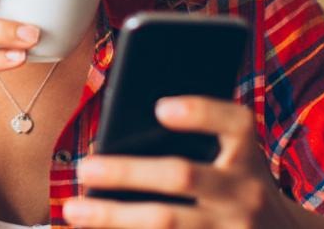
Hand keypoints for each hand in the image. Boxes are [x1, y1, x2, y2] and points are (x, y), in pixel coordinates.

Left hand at [64, 97, 323, 227]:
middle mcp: (245, 191)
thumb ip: (198, 140)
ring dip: (115, 217)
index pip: (235, 123)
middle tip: (84, 168)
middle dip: (129, 171)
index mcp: (249, 154)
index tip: (160, 107)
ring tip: (74, 211)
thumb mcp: (235, 160)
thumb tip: (120, 135)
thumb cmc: (239, 186)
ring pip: (167, 222)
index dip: (200, 112)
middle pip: (184, 175)